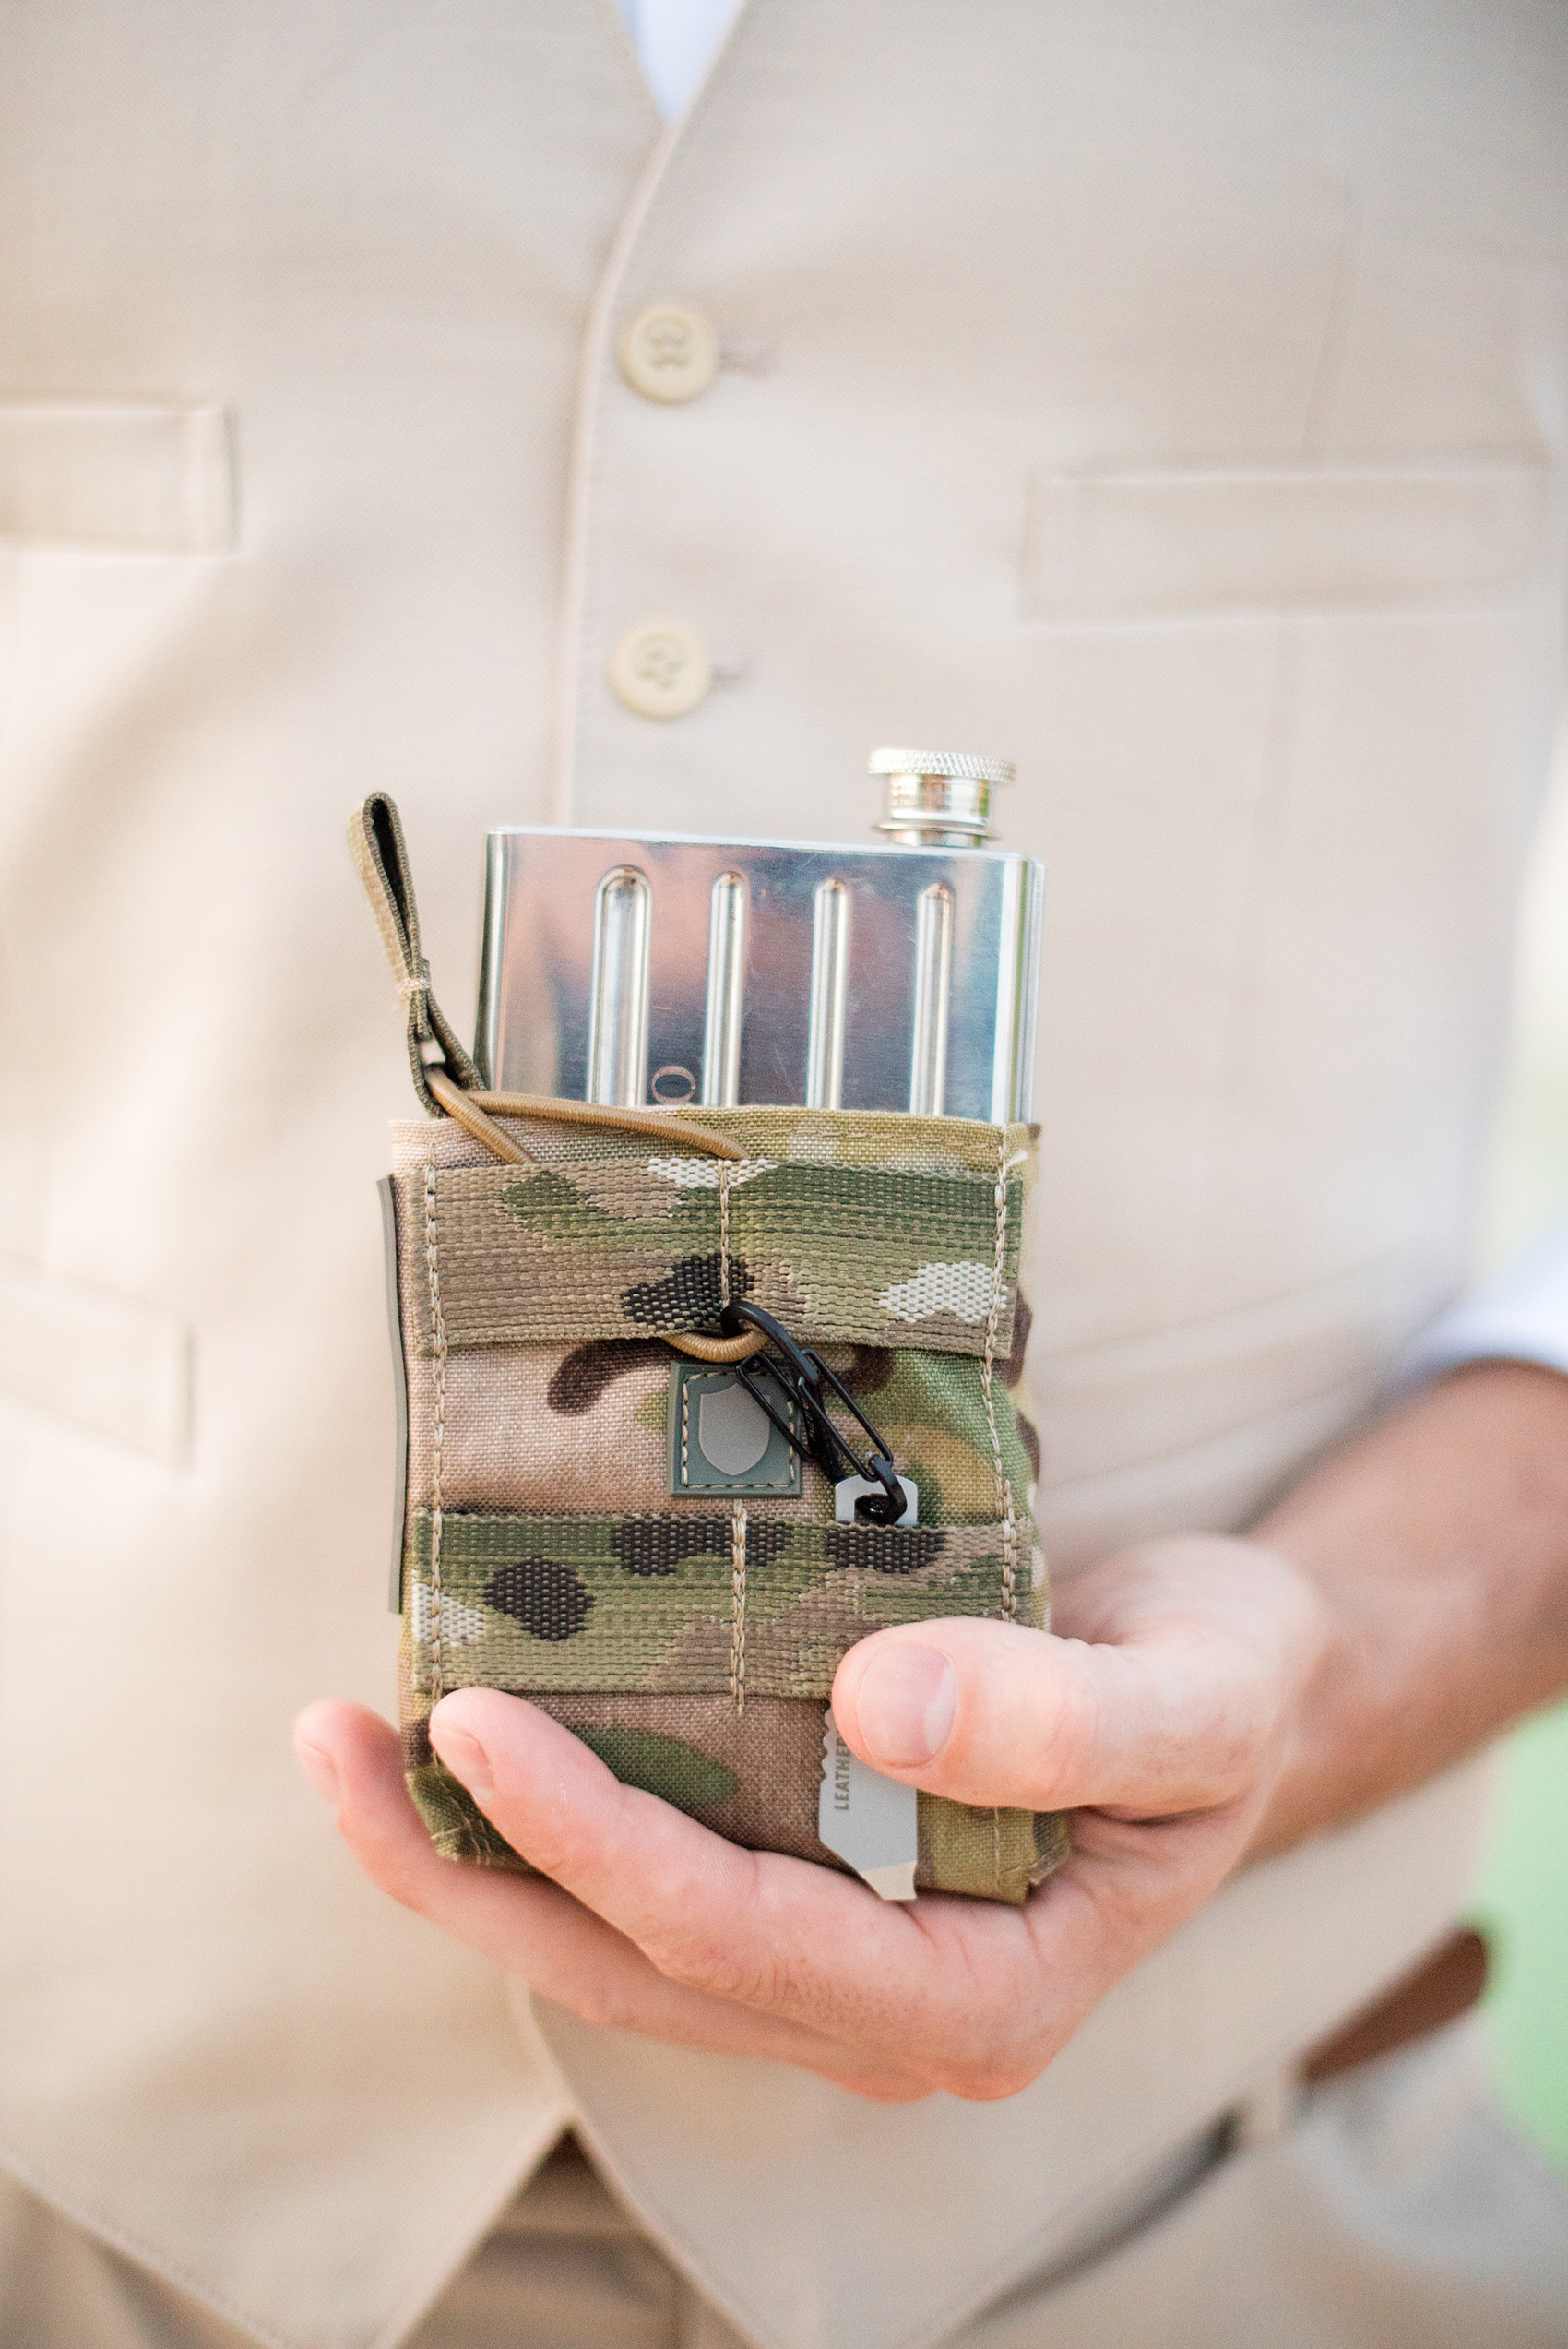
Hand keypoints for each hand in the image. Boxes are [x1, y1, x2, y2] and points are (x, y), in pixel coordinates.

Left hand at [295, 1536, 1326, 2101]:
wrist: (1234, 1673)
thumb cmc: (1226, 1680)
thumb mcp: (1196, 1694)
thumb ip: (1062, 1719)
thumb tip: (871, 1710)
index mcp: (979, 1994)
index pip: (745, 1942)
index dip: (599, 1845)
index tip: (477, 1724)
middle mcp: (883, 2008)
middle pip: (634, 1970)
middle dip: (469, 1869)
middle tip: (332, 1745)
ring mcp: (836, 1960)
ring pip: (613, 1948)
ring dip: (472, 1856)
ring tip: (345, 1743)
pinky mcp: (806, 1887)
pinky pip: (641, 1886)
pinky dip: (541, 1825)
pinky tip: (465, 1743)